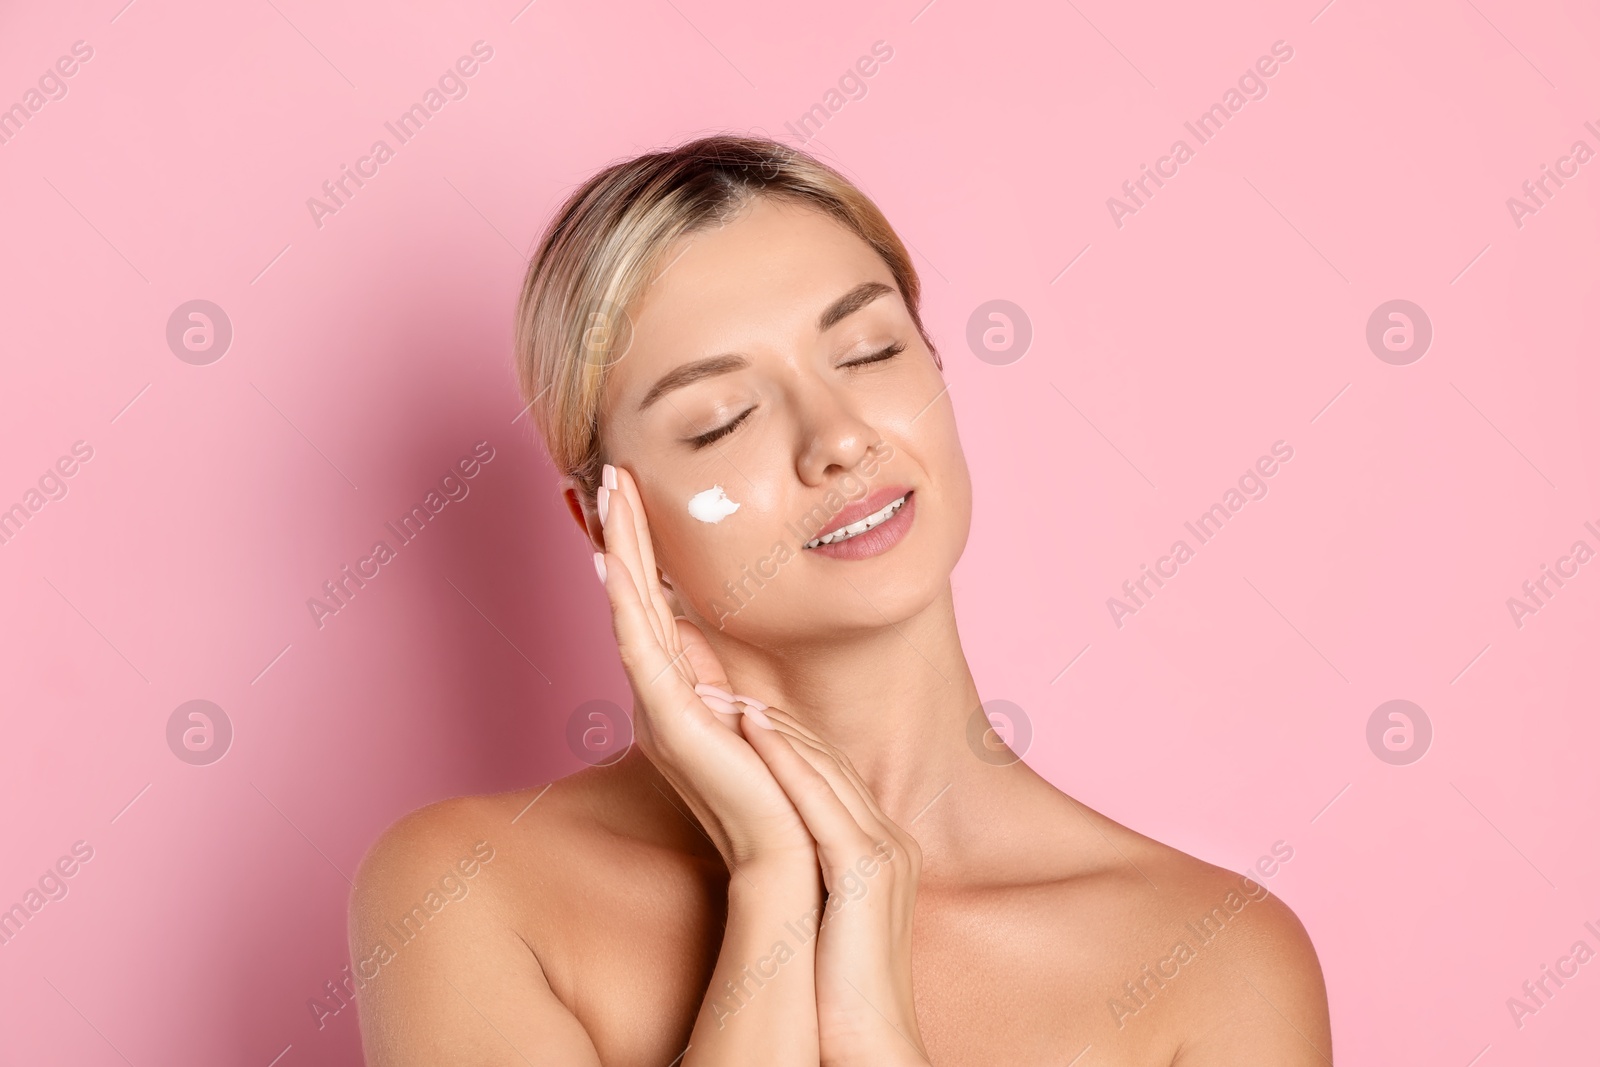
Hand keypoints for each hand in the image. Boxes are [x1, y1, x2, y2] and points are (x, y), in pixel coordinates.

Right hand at [593, 463, 817, 879]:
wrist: (797, 879)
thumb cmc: (796, 816)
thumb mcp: (776, 742)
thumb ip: (753, 710)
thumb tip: (744, 688)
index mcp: (692, 703)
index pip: (663, 614)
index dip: (648, 557)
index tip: (637, 500)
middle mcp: (669, 702)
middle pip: (640, 602)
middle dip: (627, 537)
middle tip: (610, 476)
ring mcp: (666, 711)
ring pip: (634, 613)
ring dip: (621, 549)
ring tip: (609, 493)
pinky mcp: (673, 724)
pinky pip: (641, 647)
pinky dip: (627, 599)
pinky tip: (614, 556)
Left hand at [741, 710, 930, 1066]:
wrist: (865, 1047)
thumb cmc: (835, 995)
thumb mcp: (818, 917)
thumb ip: (802, 875)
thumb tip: (763, 855)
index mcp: (882, 848)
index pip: (829, 774)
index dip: (782, 737)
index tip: (734, 705)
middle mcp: (891, 839)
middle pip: (828, 759)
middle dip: (774, 719)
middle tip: (722, 681)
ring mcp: (885, 851)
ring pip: (824, 769)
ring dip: (772, 726)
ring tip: (724, 692)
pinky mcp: (866, 869)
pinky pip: (820, 800)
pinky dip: (784, 759)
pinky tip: (749, 729)